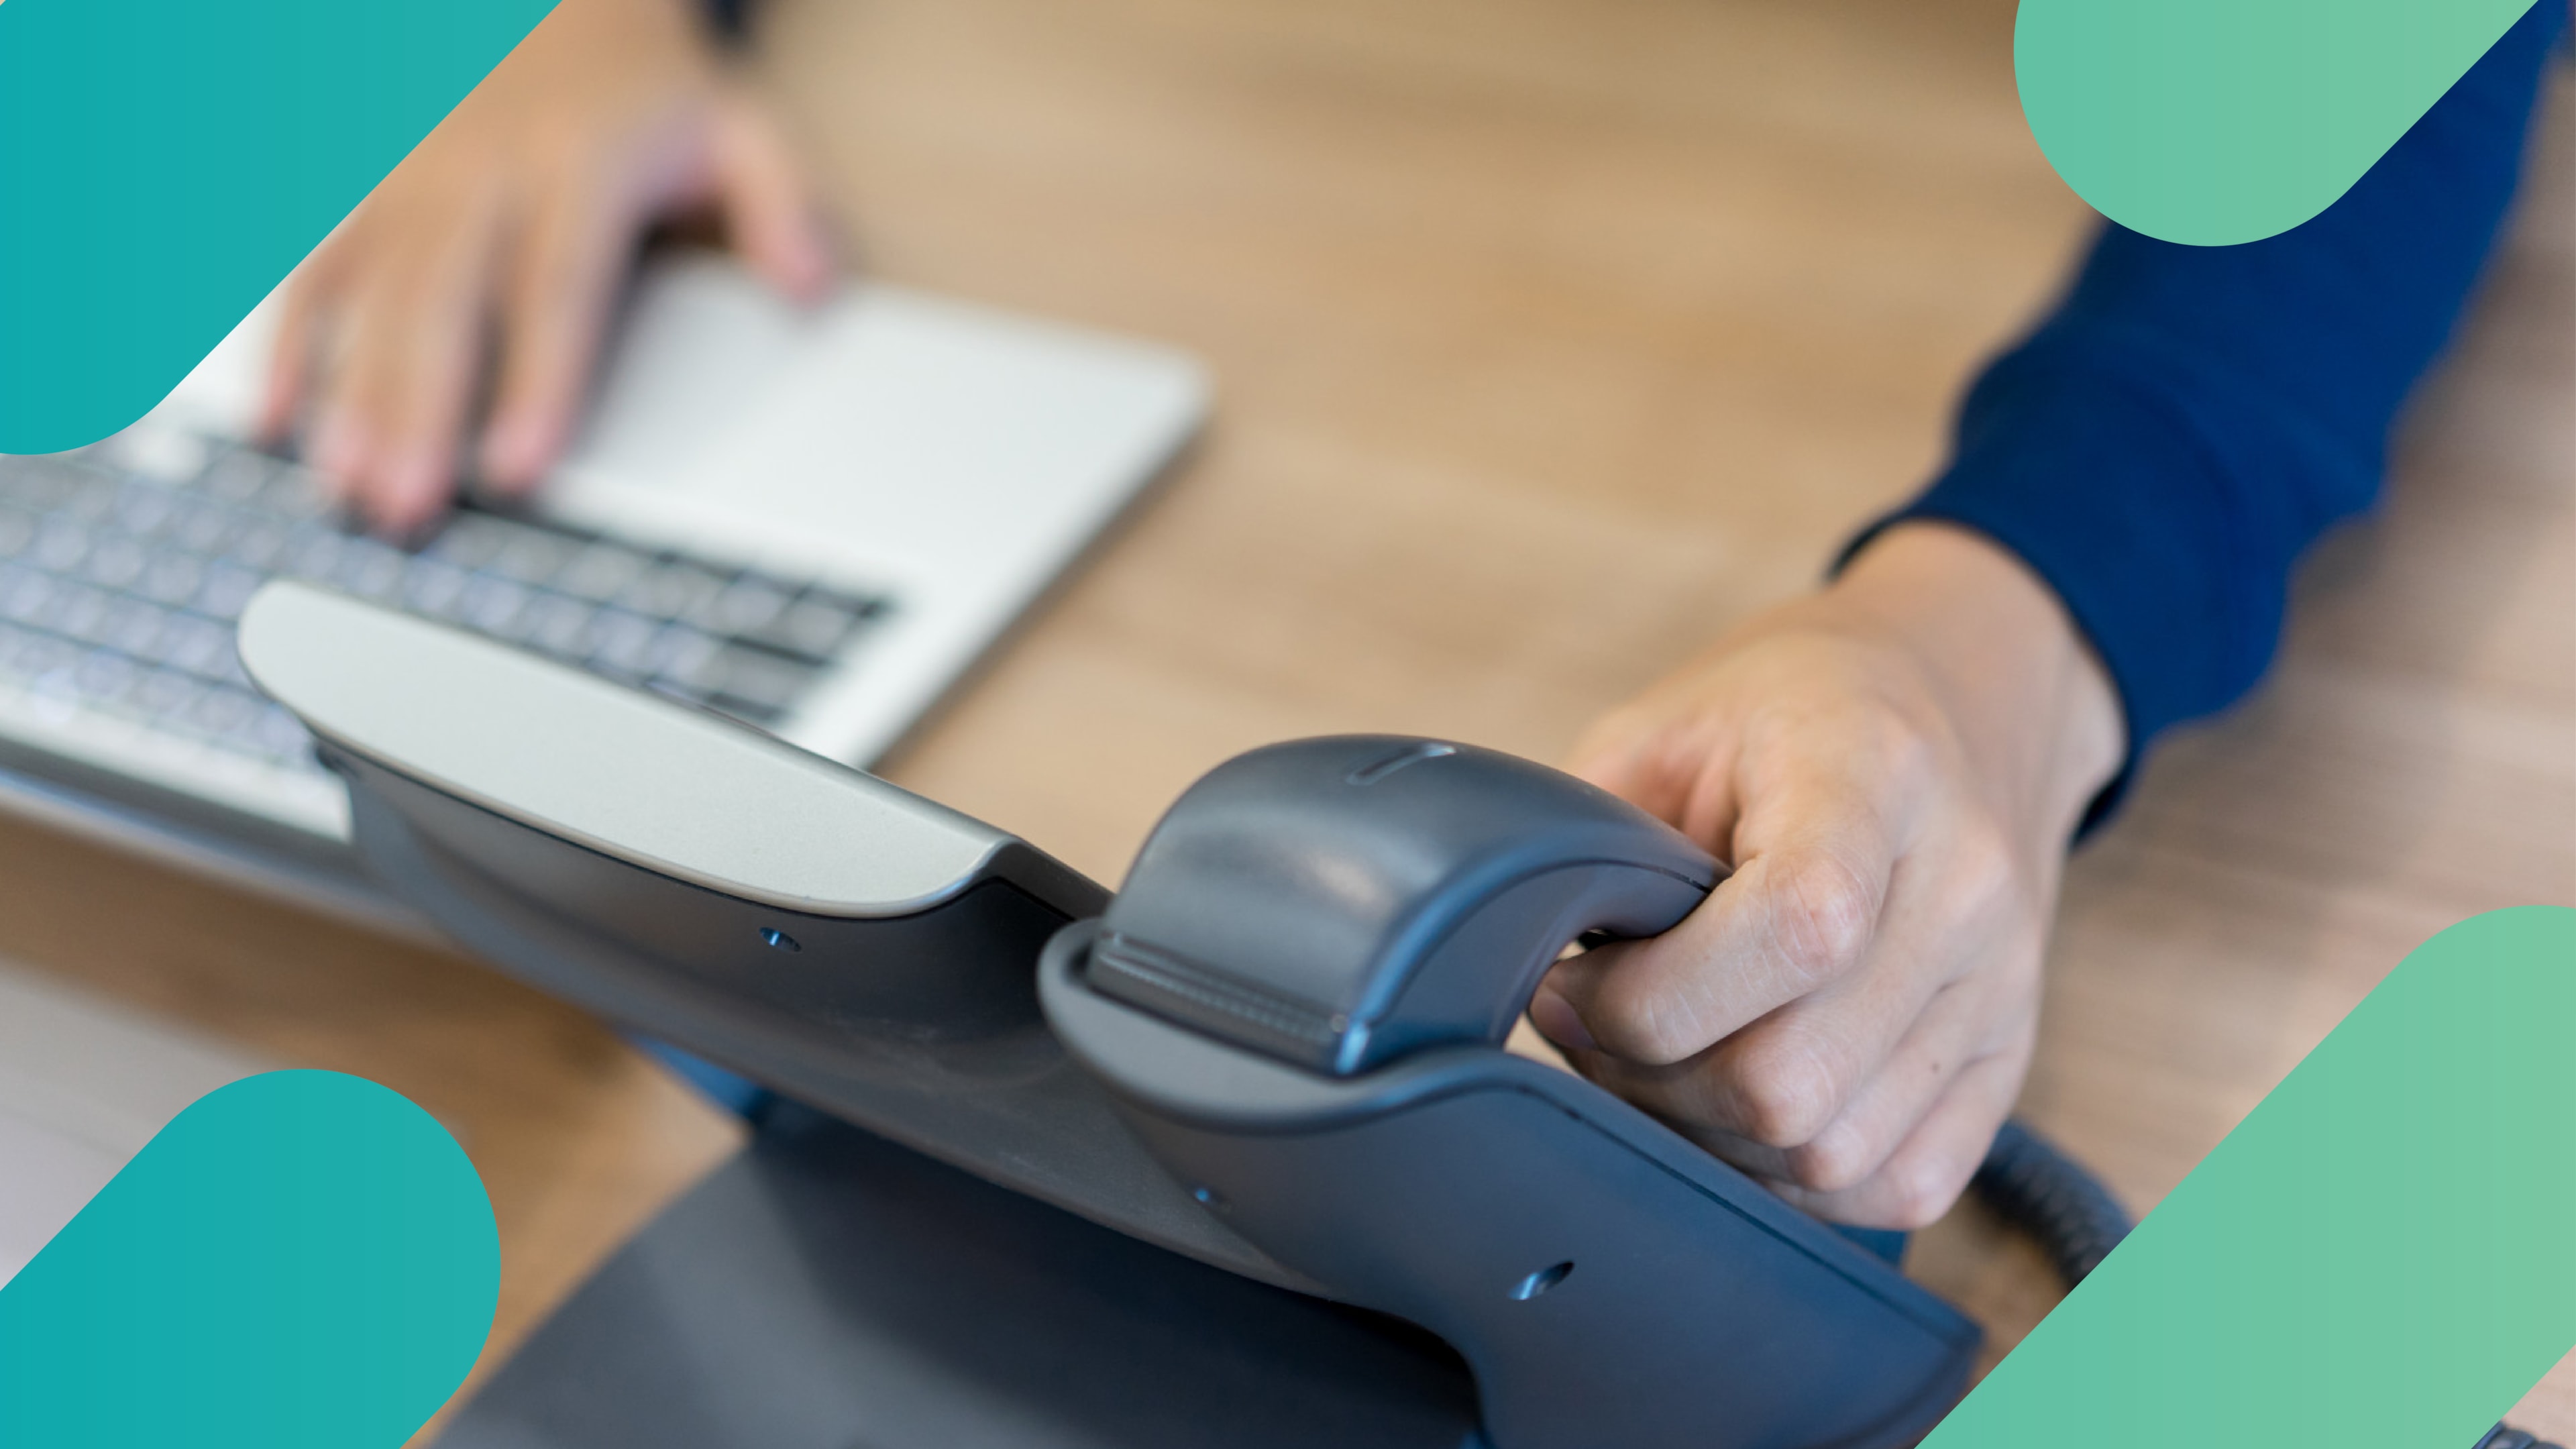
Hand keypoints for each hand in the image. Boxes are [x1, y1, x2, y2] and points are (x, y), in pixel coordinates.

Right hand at [261, 0, 832, 534]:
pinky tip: (275, 419)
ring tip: (342, 484)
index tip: (517, 469)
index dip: (536, 385)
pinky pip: (316, 265)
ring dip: (350, 396)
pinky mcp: (366, 185)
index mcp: (577, 171)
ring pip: (370, 297)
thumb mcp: (737, 122)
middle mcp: (482, 178)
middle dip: (419, 414)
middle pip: (446, 309)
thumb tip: (811, 285)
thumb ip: (780, 204)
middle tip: (404, 507)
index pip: (555, 294)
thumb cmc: (647, 84)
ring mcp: (413, 180)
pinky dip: (289, 341)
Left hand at [1529, 523, 2122, 1227]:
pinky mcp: (2011, 1059)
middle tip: (1600, 1025)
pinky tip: (1740, 1105)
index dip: (1651, 996)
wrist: (1959, 694)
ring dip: (1713, 1134)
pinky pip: (1901, 1183)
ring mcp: (2002, 988)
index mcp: (1876, 776)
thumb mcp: (1667, 723)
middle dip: (1654, 1078)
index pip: (1796, 931)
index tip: (1573, 980)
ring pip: (1833, 1154)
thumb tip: (1526, 961)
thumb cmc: (1792, 712)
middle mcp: (1965, 891)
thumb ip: (1593, 838)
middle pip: (1794, 1079)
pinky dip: (1795, 1175)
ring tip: (1664, 1059)